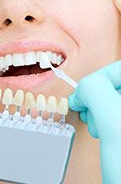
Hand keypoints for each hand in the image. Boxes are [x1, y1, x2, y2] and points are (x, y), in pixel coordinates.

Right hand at [69, 60, 120, 183]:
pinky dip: (104, 117)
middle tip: (87, 110)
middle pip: (117, 82)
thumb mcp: (114, 125)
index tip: (82, 94)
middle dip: (97, 95)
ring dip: (99, 107)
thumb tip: (83, 87)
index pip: (120, 68)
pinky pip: (116, 111)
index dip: (98, 78)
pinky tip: (101, 130)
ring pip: (115, 97)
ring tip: (96, 124)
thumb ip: (96, 93)